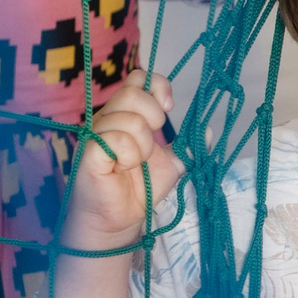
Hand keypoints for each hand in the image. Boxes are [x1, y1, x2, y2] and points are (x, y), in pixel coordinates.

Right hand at [65, 75, 180, 255]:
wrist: (119, 219)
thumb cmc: (139, 188)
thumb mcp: (171, 165)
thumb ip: (187, 147)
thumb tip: (207, 130)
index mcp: (126, 113)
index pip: (138, 78)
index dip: (157, 86)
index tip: (169, 107)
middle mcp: (108, 118)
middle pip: (132, 93)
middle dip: (153, 117)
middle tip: (152, 144)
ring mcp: (95, 133)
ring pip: (128, 119)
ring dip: (143, 145)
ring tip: (135, 163)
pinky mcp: (89, 152)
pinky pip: (117, 139)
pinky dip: (129, 156)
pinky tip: (123, 168)